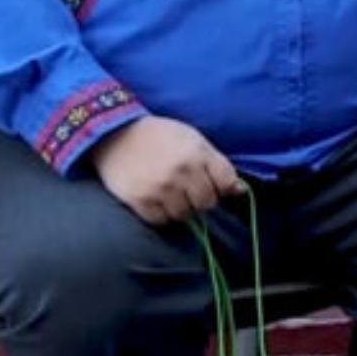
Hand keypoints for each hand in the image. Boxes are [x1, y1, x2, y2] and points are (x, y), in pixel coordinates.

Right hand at [89, 115, 243, 225]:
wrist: (115, 135)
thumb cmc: (160, 136)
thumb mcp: (193, 140)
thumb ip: (218, 164)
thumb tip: (240, 191)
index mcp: (198, 153)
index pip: (226, 183)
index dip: (222, 187)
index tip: (213, 185)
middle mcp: (182, 172)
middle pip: (207, 203)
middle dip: (201, 199)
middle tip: (188, 190)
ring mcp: (160, 188)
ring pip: (184, 215)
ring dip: (181, 209)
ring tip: (171, 194)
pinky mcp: (140, 200)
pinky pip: (160, 221)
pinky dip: (161, 214)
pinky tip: (157, 201)